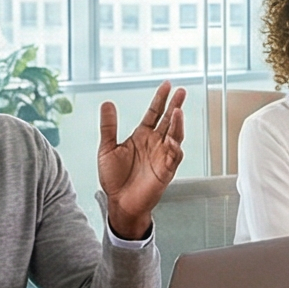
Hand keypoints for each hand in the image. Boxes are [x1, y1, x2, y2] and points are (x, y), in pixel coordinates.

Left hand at [99, 82, 186, 239]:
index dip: (160, 99)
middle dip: (175, 106)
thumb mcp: (107, 148)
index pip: (154, 113)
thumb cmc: (114, 179)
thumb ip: (108, 126)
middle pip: (168, 120)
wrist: (119, 203)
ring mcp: (162, 156)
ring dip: (177, 124)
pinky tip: (174, 138)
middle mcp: (154, 144)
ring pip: (175, 136)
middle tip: (182, 91)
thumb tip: (107, 104)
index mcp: (142, 136)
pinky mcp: (165, 170)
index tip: (167, 85)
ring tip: (178, 111)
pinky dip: (176, 147)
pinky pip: (174, 156)